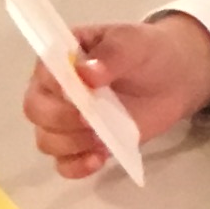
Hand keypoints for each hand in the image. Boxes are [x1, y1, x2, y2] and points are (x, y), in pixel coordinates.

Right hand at [23, 14, 209, 179]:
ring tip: (101, 140)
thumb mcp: (134, 42)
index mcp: (61, 57)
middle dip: (60, 119)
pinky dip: (76, 167)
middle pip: (35, 110)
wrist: (174, 78)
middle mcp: (55, 90)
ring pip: (46, 140)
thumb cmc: (147, 52)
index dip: (56, 86)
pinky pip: (64, 164)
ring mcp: (67, 120)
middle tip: (91, 121)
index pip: (42, 73)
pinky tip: (98, 160)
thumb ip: (111, 54)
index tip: (82, 92)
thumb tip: (85, 74)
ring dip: (70, 144)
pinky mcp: (82, 145)